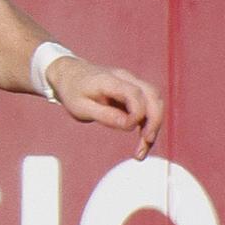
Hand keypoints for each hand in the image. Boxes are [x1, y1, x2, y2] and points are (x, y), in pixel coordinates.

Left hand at [50, 57, 164, 160]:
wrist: (69, 75)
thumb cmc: (73, 92)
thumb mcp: (80, 108)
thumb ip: (105, 115)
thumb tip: (129, 125)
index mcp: (109, 80)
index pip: (134, 93)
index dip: (138, 112)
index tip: (130, 128)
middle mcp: (126, 78)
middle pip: (152, 96)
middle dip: (154, 121)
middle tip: (146, 143)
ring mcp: (132, 83)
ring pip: (155, 102)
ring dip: (154, 125)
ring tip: (142, 150)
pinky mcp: (134, 93)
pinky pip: (149, 107)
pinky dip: (149, 124)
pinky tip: (142, 143)